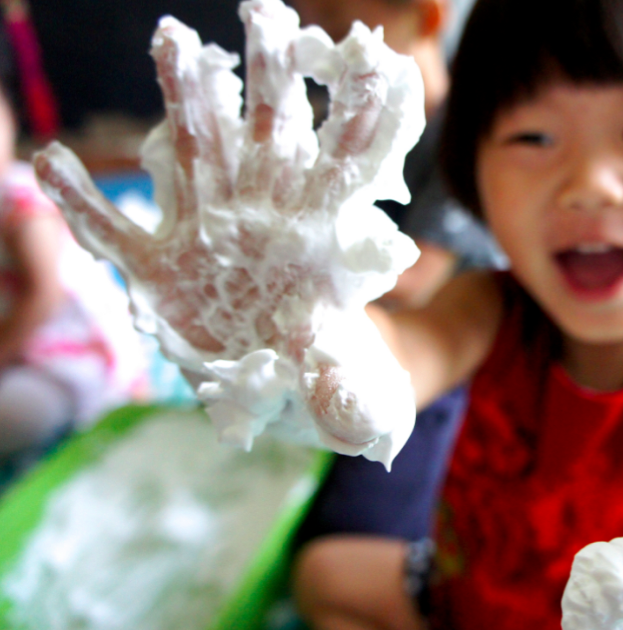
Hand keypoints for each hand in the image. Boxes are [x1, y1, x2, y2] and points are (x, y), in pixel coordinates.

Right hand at [33, 0, 422, 464]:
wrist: (273, 389)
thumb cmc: (318, 378)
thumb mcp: (340, 396)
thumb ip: (343, 394)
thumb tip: (343, 397)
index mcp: (316, 242)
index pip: (344, 172)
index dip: (358, 122)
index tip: (373, 62)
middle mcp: (261, 221)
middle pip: (268, 139)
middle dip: (269, 80)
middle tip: (268, 14)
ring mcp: (207, 238)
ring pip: (195, 159)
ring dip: (184, 102)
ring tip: (174, 41)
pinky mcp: (158, 273)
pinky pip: (112, 236)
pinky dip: (80, 205)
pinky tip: (48, 162)